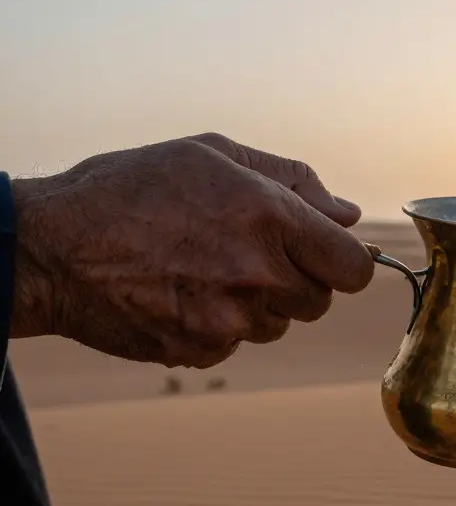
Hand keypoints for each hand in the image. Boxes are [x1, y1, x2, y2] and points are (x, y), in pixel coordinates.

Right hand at [10, 133, 375, 367]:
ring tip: (207, 269)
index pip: (354, 268)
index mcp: (270, 218)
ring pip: (278, 325)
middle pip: (320, 301)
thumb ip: (293, 181)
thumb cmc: (133, 187)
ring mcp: (227, 320)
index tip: (324, 255)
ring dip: (259, 304)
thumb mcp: (214, 155)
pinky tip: (181, 293)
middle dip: (298, 280)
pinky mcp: (197, 350)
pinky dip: (218, 326)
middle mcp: (256, 273)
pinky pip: (234, 345)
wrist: (51, 246)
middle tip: (252, 255)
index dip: (344, 263)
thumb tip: (347, 214)